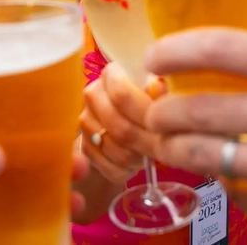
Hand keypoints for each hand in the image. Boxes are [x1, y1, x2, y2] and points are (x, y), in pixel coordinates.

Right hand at [78, 62, 158, 183]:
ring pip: (112, 148)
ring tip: (148, 155)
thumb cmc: (150, 107)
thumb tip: (159, 89)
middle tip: (160, 147)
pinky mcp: (83, 147)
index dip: (147, 113)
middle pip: (119, 126)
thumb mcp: (160, 95)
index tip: (164, 124)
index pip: (122, 94)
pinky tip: (133, 166)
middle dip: (144, 141)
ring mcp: (85, 121)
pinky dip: (123, 170)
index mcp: (112, 75)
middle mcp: (92, 94)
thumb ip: (161, 90)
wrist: (128, 125)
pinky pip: (104, 165)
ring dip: (135, 157)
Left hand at [144, 29, 246, 241]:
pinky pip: (229, 189)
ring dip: (173, 145)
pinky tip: (224, 165)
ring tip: (168, 137)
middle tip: (155, 106)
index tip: (154, 57)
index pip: (218, 49)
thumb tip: (198, 56)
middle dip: (161, 108)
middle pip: (196, 108)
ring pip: (200, 155)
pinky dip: (220, 176)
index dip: (173, 51)